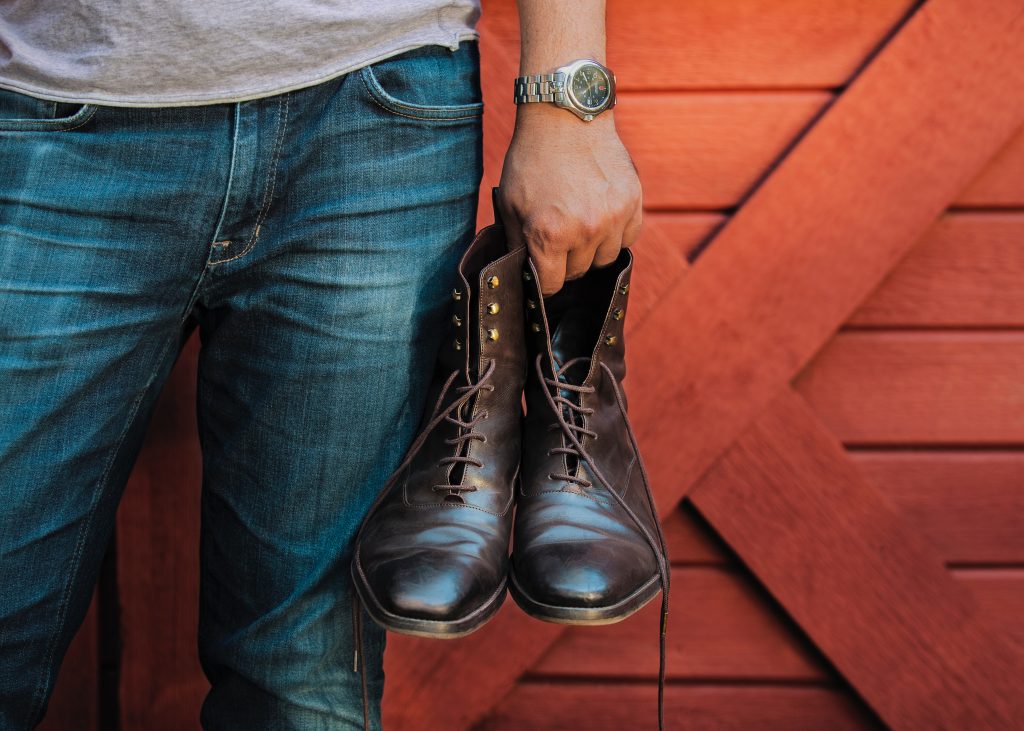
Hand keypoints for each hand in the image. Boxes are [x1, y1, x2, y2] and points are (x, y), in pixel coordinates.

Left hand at [496, 104, 642, 295]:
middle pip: (578, 272)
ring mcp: (613, 217)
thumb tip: (523, 275)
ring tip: (579, 226)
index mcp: (549, 234)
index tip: (541, 271)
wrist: (566, 117)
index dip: (543, 281)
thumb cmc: (532, 160)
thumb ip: (517, 245)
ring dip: (591, 250)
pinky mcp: (633, 202)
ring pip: (605, 259)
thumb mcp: (510, 204)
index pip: (551, 284)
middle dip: (565, 262)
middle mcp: (585, 229)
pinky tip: (600, 217)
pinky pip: (628, 238)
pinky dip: (615, 234)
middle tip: (557, 240)